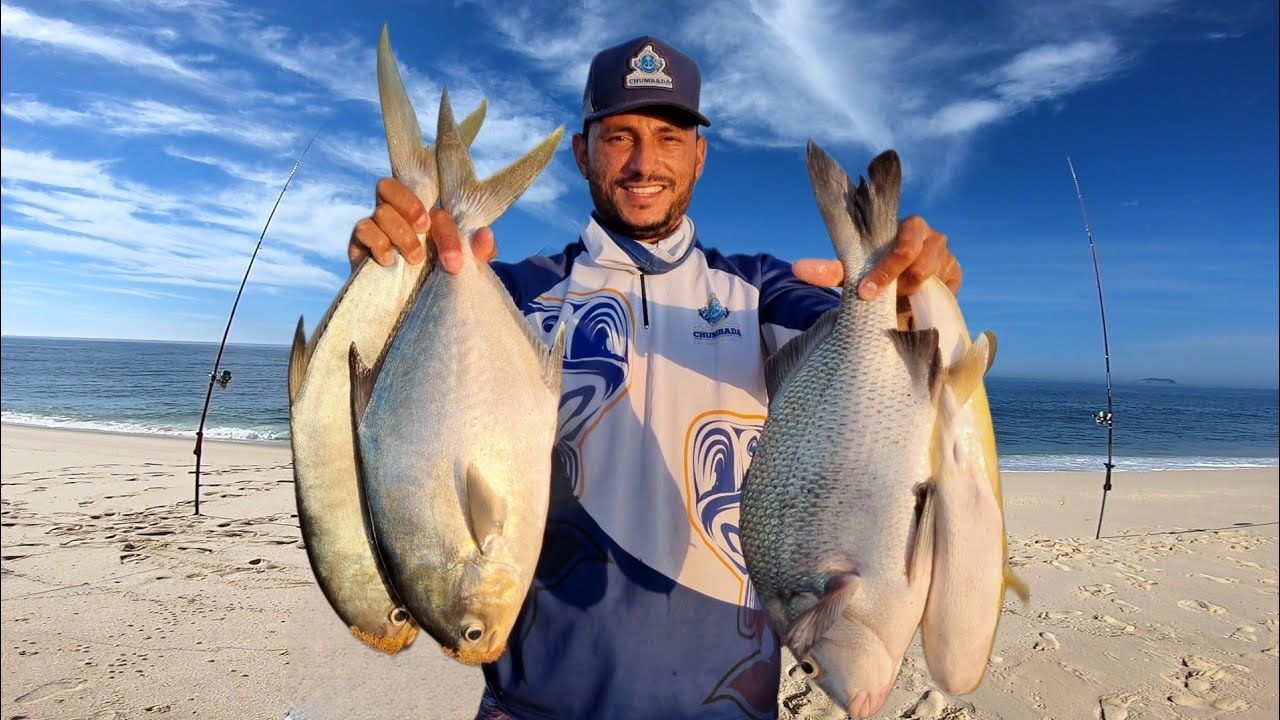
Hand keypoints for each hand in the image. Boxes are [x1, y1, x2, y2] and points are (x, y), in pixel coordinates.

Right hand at [348, 177, 496, 273]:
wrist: (413, 307)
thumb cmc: (440, 278)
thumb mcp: (465, 267)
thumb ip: (478, 251)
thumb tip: (485, 234)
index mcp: (424, 214)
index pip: (433, 206)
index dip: (446, 230)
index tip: (454, 262)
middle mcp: (396, 213)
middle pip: (390, 186)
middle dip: (409, 203)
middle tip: (424, 228)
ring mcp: (376, 227)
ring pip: (381, 211)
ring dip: (400, 233)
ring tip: (414, 258)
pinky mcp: (360, 244)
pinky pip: (362, 229)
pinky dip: (377, 241)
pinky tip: (388, 260)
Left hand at [792, 216, 959, 327]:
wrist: (905, 301)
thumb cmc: (878, 279)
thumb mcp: (855, 276)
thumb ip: (832, 271)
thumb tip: (797, 269)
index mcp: (899, 225)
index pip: (895, 230)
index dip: (882, 263)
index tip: (865, 290)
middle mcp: (924, 233)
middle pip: (912, 248)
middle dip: (891, 274)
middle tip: (873, 296)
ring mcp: (943, 251)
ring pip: (927, 269)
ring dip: (908, 288)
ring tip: (897, 298)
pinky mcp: (956, 272)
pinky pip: (945, 287)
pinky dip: (928, 299)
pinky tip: (918, 304)